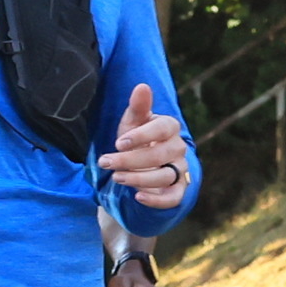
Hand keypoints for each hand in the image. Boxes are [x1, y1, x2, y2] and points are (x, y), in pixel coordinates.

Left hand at [97, 85, 191, 211]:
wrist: (140, 162)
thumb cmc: (136, 138)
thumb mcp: (132, 122)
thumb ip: (138, 107)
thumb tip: (142, 86)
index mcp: (169, 127)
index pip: (163, 128)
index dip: (141, 136)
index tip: (118, 143)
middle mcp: (178, 148)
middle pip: (162, 155)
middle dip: (131, 160)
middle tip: (106, 162)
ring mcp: (179, 169)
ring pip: (166, 176)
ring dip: (139, 179)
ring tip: (116, 177)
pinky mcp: (177, 189)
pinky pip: (174, 197)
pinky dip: (157, 200)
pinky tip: (138, 197)